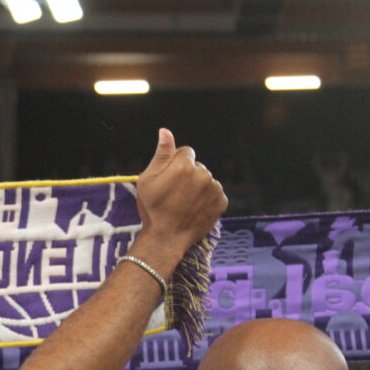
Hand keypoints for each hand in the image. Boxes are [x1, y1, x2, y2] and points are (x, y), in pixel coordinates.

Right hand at [131, 128, 228, 275]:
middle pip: (197, 166)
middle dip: (188, 175)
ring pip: (206, 180)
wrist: (166, 238)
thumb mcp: (147, 180)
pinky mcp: (222, 202)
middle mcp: (203, 173)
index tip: (168, 179)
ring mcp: (215, 188)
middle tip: (175, 194)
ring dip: (198, 187)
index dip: (175, 164)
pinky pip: (215, 193)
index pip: (186, 152)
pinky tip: (194, 209)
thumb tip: (165, 131)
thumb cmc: (153, 209)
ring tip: (184, 203)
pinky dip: (207, 199)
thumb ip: (161, 154)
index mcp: (184, 165)